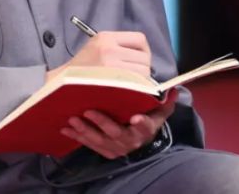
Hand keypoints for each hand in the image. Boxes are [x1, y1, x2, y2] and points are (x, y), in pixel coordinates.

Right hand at [46, 31, 151, 82]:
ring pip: (143, 72)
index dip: (143, 51)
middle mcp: (109, 48)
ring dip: (142, 80)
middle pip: (144, 58)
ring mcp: (110, 66)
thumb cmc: (81, 67)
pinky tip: (130, 90)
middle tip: (135, 75)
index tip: (138, 60)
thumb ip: (118, 45)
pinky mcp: (111, 82)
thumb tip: (143, 55)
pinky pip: (136, 84)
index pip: (140, 39)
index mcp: (106, 37)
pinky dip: (137, 88)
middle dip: (144, 67)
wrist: (61, 82)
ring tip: (131, 83)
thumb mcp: (96, 45)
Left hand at [60, 89, 176, 159]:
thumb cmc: (148, 120)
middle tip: (88, 111)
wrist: (139, 140)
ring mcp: (115, 147)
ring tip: (73, 119)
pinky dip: (76, 136)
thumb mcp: (159, 112)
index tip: (135, 118)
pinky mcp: (103, 150)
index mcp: (145, 130)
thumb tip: (173, 89)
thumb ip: (164, 102)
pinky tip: (65, 128)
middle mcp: (130, 141)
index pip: (145, 127)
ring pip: (99, 140)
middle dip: (101, 123)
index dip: (141, 124)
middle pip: (116, 133)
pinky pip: (88, 144)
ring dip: (84, 130)